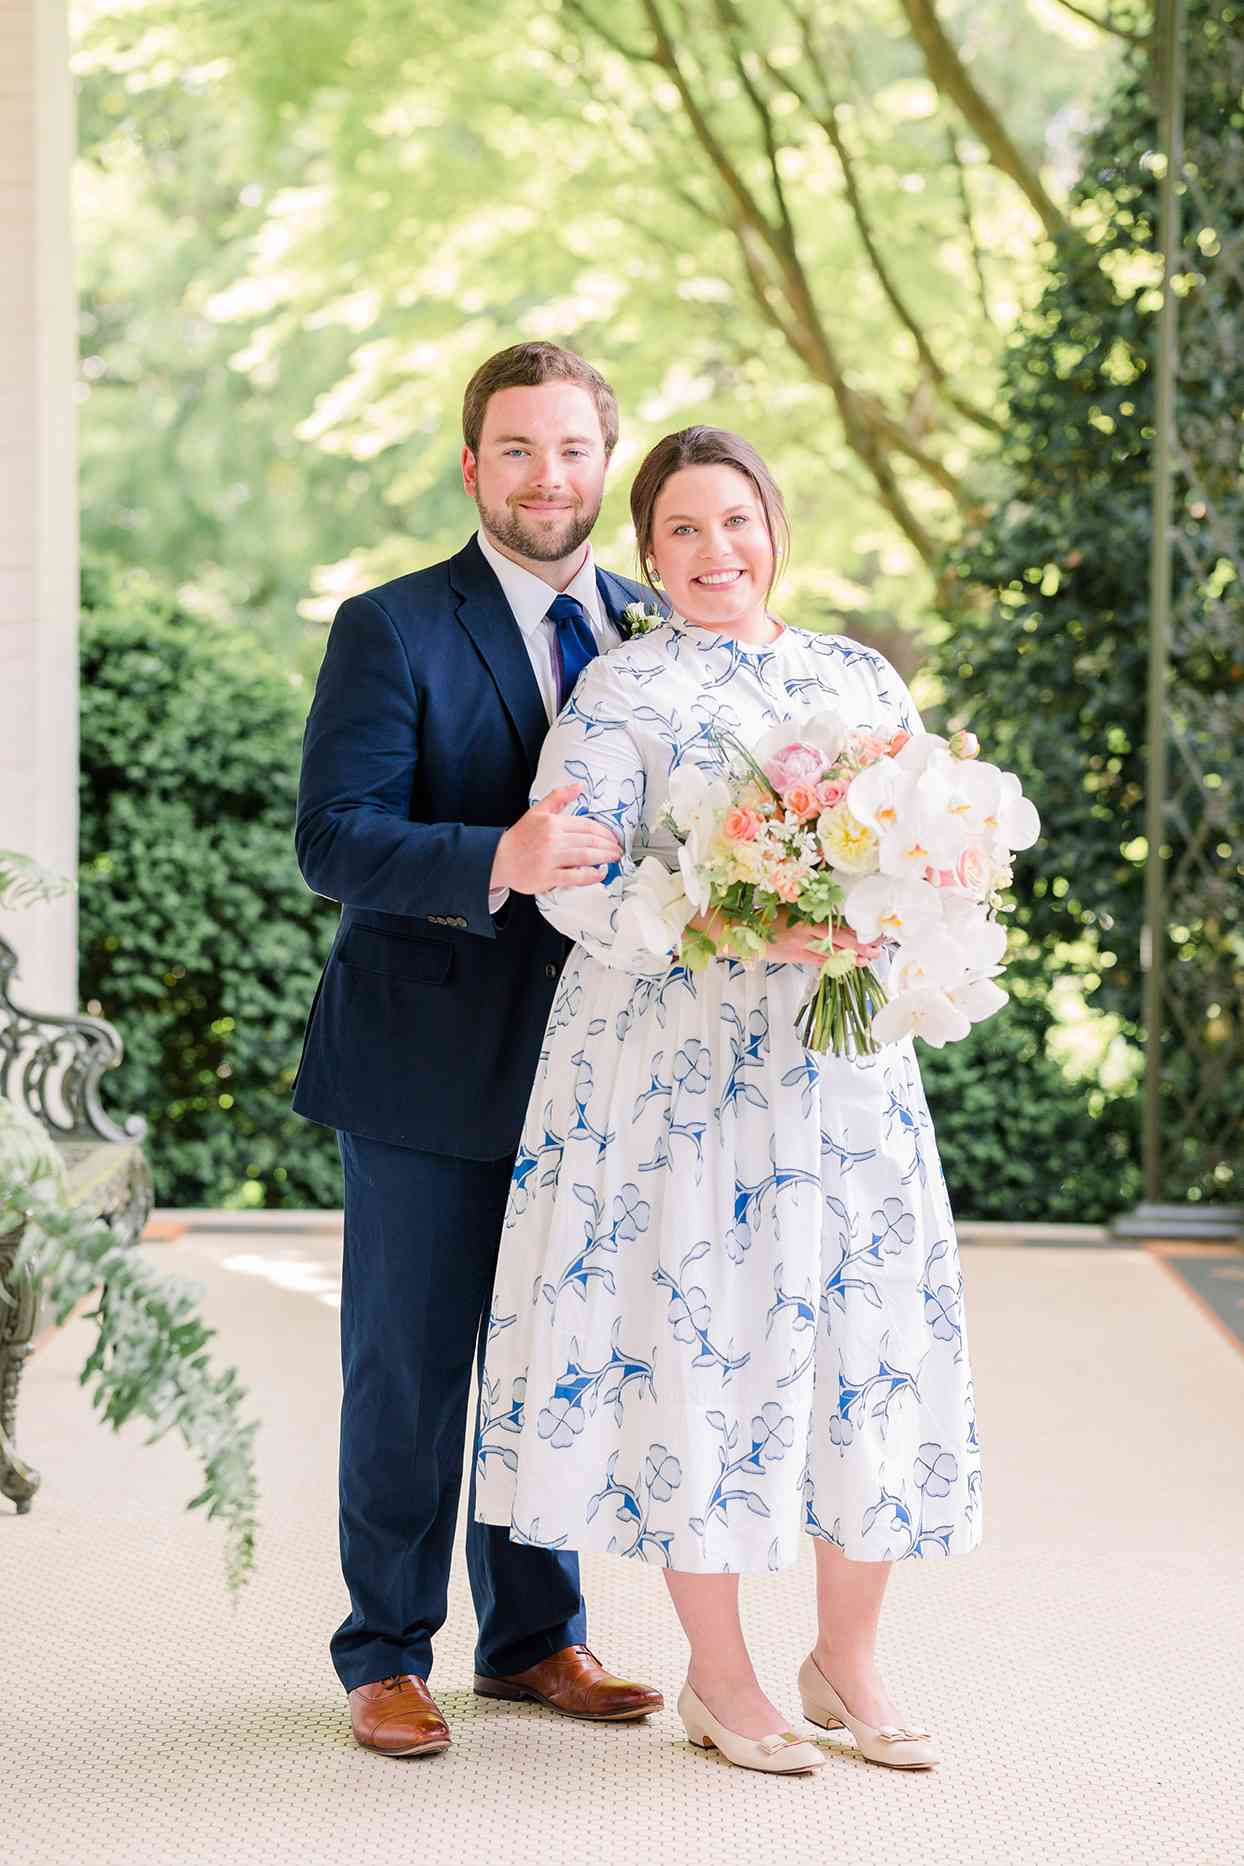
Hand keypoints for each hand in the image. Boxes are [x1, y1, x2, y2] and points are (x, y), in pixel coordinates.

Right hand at [491, 785, 622, 894]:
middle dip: (609, 846)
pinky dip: (591, 875)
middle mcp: (553, 839)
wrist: (499, 859)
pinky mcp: (547, 877)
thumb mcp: (537, 811)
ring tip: (614, 860)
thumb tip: (580, 785)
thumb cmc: (521, 837)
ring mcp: (550, 859)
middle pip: (590, 841)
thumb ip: (558, 797)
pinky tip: (600, 873)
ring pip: (586, 857)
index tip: (613, 839)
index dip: (605, 833)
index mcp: (553, 823)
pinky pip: (575, 877)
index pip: (587, 826)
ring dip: (604, 858)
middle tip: (618, 851)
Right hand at [767, 913, 882, 967]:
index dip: (856, 929)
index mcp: (807, 913)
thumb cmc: (768, 920)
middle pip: (839, 937)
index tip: (871, 932)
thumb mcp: (791, 911)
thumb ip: (811, 916)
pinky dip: (834, 963)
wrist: (745, 931)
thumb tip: (835, 921)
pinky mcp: (795, 955)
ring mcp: (801, 943)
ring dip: (851, 957)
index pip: (838, 922)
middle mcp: (807, 928)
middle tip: (876, 949)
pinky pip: (819, 961)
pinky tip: (846, 966)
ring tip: (867, 960)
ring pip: (832, 951)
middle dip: (860, 945)